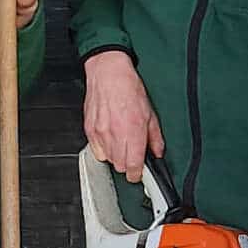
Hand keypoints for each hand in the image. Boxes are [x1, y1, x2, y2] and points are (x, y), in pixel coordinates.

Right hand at [82, 50, 164, 183]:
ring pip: (108, 159)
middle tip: (133, 155)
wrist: (108, 74)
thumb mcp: (150, 113)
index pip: (133, 165)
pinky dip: (104, 150)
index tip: (139, 173)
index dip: (137, 174)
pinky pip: (96, 150)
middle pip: (120, 166)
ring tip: (122, 144)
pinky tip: (110, 140)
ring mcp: (101, 133)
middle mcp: (116, 134)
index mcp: (133, 131)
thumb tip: (157, 151)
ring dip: (116, 157)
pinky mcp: (90, 130)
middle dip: (127, 164)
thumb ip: (155, 137)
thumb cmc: (128, 88)